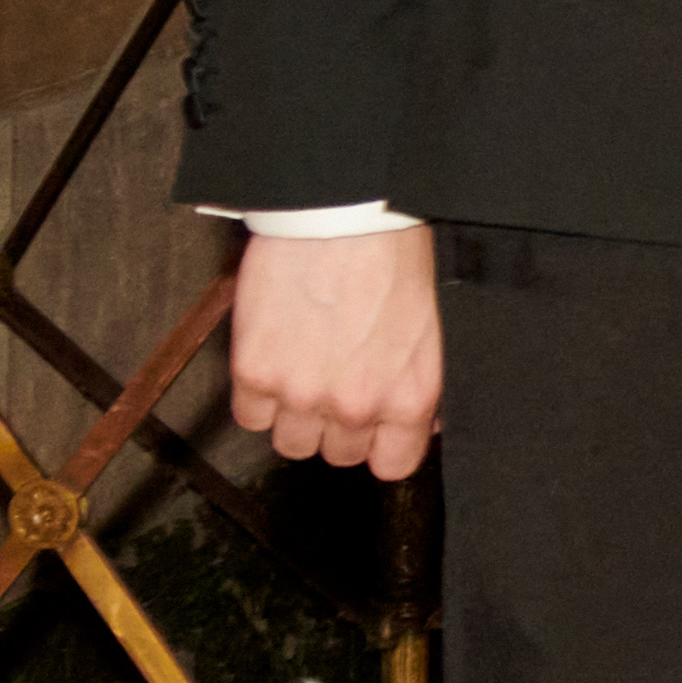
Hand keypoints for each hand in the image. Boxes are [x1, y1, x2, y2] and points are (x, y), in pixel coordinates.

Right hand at [232, 221, 441, 480]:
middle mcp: (356, 405)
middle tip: (335, 382)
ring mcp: (302, 393)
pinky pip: (250, 417)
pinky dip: (258, 396)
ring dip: (295, 416)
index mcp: (409, 396)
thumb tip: (419, 424)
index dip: (380, 447)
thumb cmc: (392, 257)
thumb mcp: (431, 329)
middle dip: (337, 425)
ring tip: (304, 371)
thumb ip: (419, 384)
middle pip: (338, 454)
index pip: (392, 465)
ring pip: (291, 443)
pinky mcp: (255, 373)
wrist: (339, 217)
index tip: (372, 431)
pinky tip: (274, 359)